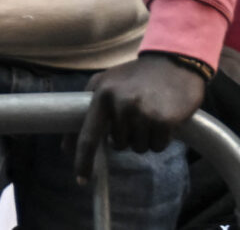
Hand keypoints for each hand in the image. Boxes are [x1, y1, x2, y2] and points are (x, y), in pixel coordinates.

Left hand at [73, 54, 204, 181]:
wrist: (173, 60)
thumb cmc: (136, 75)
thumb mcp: (105, 81)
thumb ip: (85, 109)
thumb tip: (66, 148)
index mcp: (102, 94)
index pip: (88, 136)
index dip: (83, 160)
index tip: (81, 179)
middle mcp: (120, 104)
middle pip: (119, 145)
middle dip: (128, 136)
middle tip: (138, 115)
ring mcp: (142, 112)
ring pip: (139, 148)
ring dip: (146, 138)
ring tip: (152, 113)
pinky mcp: (163, 120)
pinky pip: (157, 146)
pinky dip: (161, 138)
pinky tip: (165, 118)